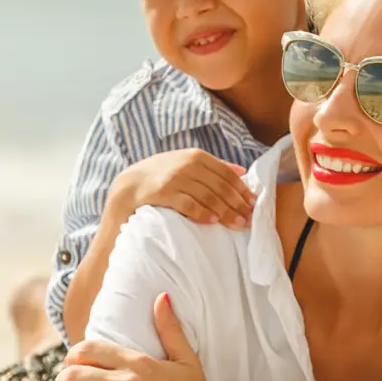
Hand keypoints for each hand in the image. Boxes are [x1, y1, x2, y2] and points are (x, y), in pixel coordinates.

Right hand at [114, 149, 255, 228]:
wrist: (128, 186)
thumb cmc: (161, 176)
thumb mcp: (186, 164)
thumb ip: (213, 166)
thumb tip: (242, 171)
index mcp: (196, 156)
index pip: (226, 173)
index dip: (242, 190)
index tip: (253, 203)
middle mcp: (187, 164)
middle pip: (220, 186)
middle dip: (237, 204)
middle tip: (249, 218)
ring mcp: (175, 178)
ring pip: (208, 197)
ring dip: (225, 212)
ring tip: (237, 224)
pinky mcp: (164, 192)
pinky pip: (189, 205)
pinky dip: (203, 214)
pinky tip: (213, 222)